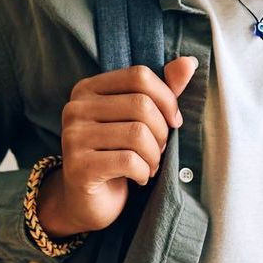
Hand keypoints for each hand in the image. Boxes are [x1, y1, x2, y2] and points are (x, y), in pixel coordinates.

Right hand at [39, 56, 198, 237]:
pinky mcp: (78, 166)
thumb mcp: (139, 119)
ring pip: (138, 134)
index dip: (166, 98)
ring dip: (154, 155)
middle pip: (141, 104)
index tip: (174, 121)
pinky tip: (139, 177)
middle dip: (162, 131)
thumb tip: (189, 62)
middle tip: (159, 150)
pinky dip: (144, 172)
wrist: (87, 201)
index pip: (139, 75)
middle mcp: (75, 108)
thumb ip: (162, 90)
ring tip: (150, 165)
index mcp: (89, 88)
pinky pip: (129, 161)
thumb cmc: (117, 154)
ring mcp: (73, 137)